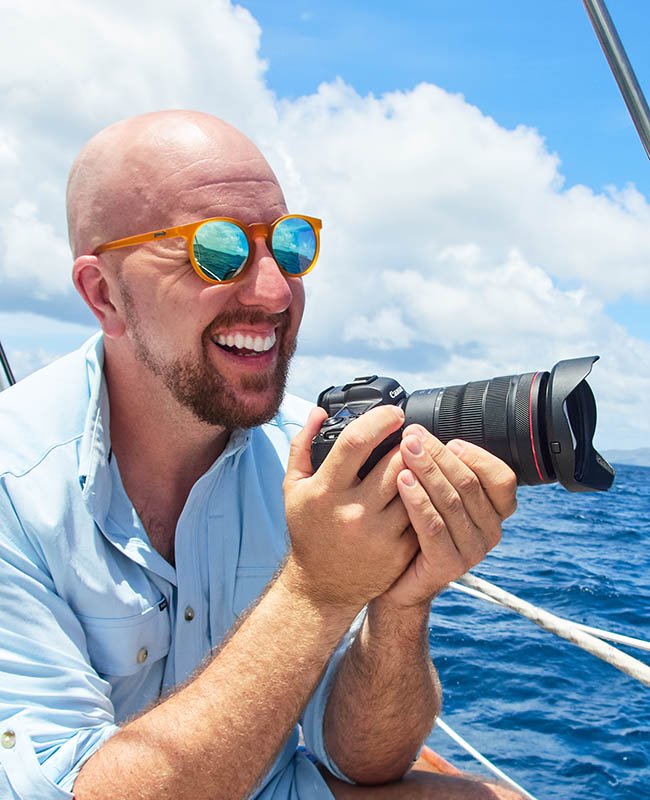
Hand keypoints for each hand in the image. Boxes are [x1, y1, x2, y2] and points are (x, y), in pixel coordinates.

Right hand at [282, 406, 417, 609]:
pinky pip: (423, 514)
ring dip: (421, 468)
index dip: (380, 420)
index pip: (356, 442)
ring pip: (415, 487)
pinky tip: (424, 489)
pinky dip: (426, 497)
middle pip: (395, 462)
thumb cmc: (309, 531)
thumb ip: (303, 445)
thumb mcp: (293, 487)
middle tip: (413, 435)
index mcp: (326, 490)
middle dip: (408, 443)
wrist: (321, 587)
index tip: (395, 412)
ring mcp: (380, 534)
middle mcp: (353, 511)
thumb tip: (320, 411)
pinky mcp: (400, 552)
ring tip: (420, 459)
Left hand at [378, 424, 516, 609]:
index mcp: (495, 511)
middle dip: (439, 456)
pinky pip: (433, 526)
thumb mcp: (438, 495)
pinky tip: (402, 481)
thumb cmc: (416, 528)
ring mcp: (471, 552)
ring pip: (451, 502)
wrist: (397, 578)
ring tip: (405, 451)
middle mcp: (490, 532)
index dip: (477, 456)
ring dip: (427, 472)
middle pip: (470, 485)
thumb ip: (445, 470)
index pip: (502, 478)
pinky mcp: (448, 566)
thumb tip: (428, 433)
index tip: (448, 439)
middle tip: (413, 437)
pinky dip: (417, 500)